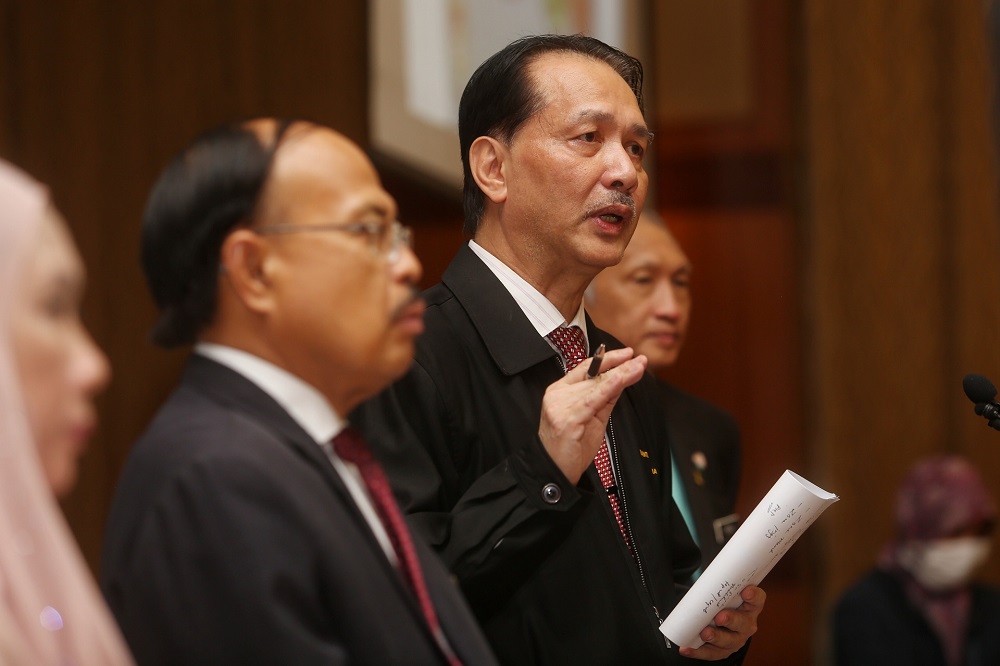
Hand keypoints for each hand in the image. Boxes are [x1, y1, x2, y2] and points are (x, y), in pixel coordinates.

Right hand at [538, 348, 646, 482]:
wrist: (555, 471)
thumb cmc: (571, 447)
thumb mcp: (592, 418)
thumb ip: (604, 398)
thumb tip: (622, 380)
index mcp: (560, 391)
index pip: (585, 368)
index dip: (607, 358)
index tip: (628, 354)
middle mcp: (558, 394)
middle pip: (593, 375)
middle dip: (619, 366)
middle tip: (640, 360)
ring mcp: (561, 405)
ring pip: (596, 385)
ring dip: (620, 375)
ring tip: (638, 368)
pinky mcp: (567, 418)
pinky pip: (592, 400)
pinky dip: (608, 387)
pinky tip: (620, 378)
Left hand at [678, 585, 765, 660]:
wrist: (719, 622)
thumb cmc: (722, 603)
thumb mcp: (724, 593)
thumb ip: (719, 585)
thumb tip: (705, 579)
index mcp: (750, 607)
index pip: (757, 600)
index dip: (754, 596)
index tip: (746, 591)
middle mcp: (746, 624)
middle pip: (743, 623)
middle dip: (731, 620)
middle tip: (720, 617)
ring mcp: (736, 639)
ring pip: (728, 640)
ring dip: (716, 637)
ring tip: (705, 633)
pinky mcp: (723, 651)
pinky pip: (711, 653)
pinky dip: (698, 651)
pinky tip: (687, 648)